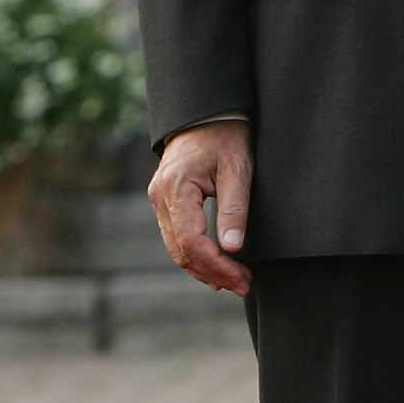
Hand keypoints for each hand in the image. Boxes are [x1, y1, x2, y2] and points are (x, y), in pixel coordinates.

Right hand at [147, 118, 253, 295]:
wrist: (206, 117)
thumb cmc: (225, 138)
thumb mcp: (238, 169)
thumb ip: (235, 208)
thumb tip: (234, 247)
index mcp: (176, 189)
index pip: (192, 241)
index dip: (217, 265)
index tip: (241, 278)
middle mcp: (160, 199)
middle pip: (182, 250)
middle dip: (213, 272)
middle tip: (243, 285)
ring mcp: (160, 202)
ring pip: (177, 248)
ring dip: (204, 268)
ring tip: (235, 281)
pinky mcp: (166, 204)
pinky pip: (177, 238)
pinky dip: (196, 255)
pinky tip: (216, 266)